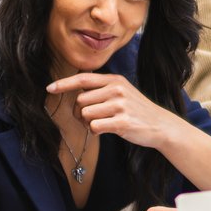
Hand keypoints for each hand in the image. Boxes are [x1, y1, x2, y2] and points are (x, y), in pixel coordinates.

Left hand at [50, 72, 183, 150]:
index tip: (49, 88)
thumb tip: (76, 93)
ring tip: (105, 123)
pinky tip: (108, 129)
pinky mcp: (122, 122)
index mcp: (115, 80)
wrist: (161, 125)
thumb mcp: (123, 91)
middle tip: (95, 118)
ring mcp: (120, 105)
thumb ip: (102, 89)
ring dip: (90, 123)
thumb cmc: (137, 110)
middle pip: (80, 101)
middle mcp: (117, 90)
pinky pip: (95, 127)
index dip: (64, 84)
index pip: (83, 79)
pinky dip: (97, 131)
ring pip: (86, 115)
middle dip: (82, 113)